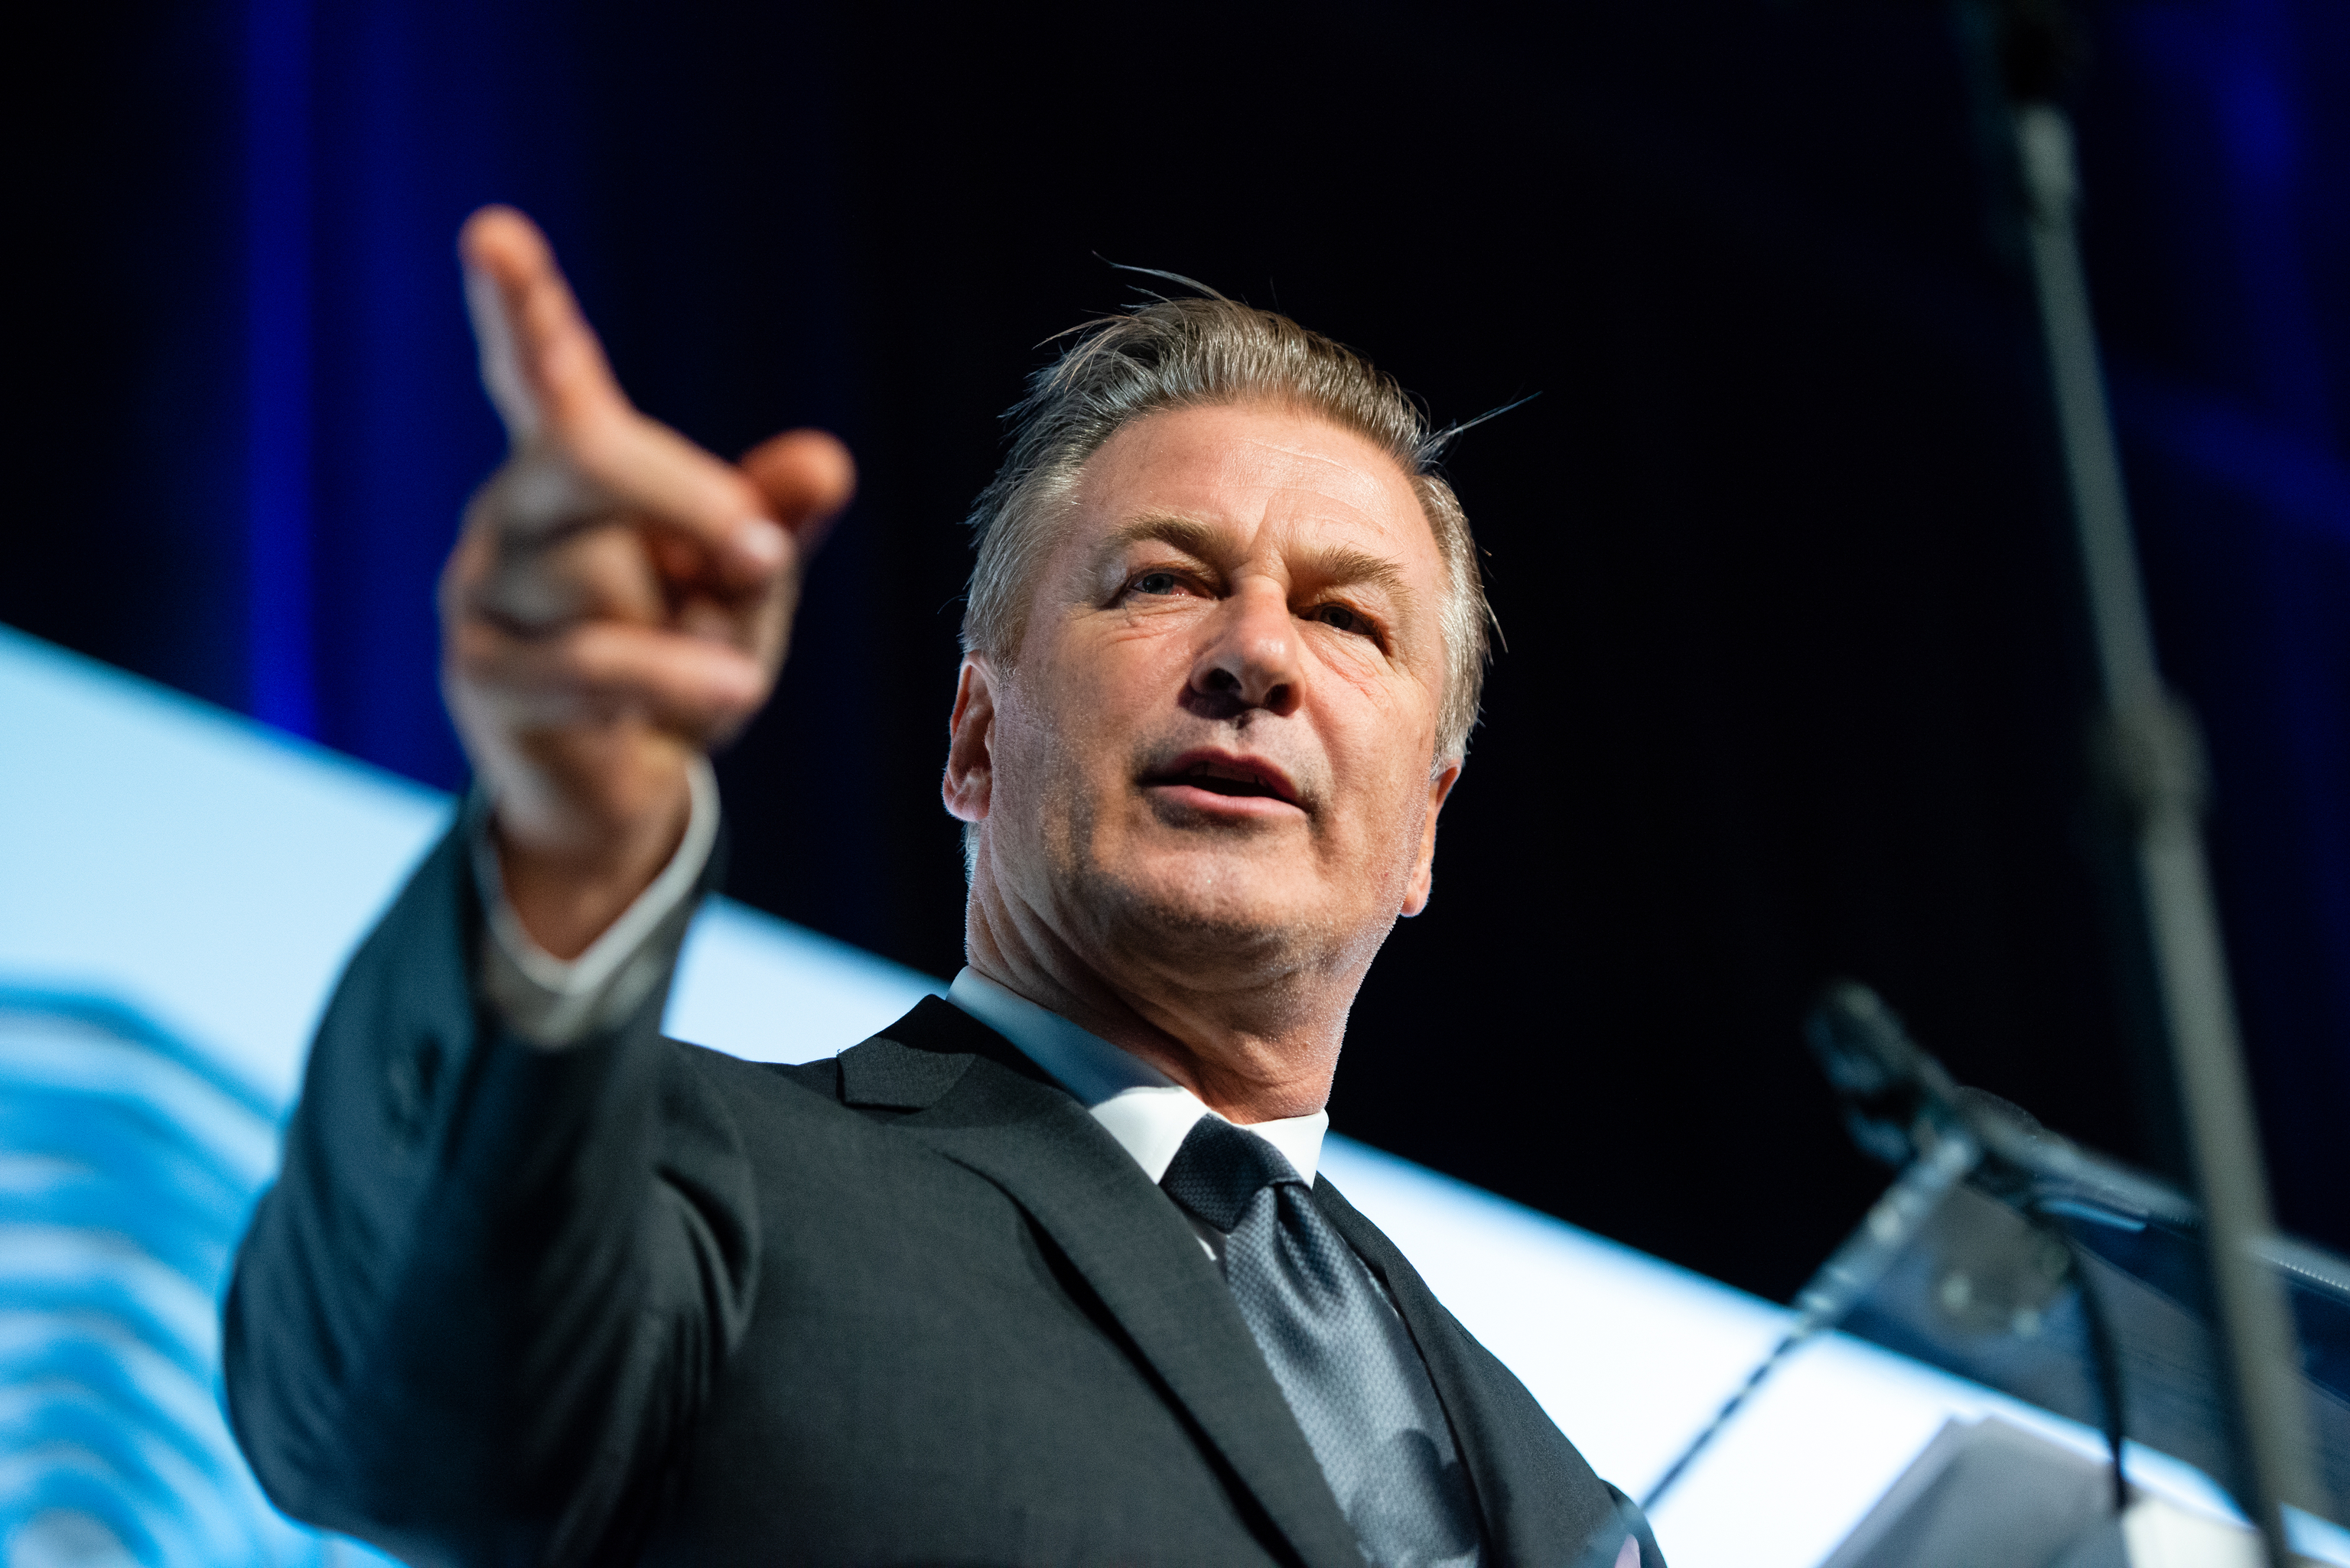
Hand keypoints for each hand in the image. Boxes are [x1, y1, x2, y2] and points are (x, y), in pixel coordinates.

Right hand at [441, 207, 853, 957]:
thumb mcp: (742, 584)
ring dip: (688, 626)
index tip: (492, 234)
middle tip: (759, 546)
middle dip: (678, 493)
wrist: (623, 787)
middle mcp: (515, 510)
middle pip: (579, 453)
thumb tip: (826, 465)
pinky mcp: (483, 673)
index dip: (520, 303)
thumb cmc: (683, 656)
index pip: (542, 369)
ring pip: (594, 577)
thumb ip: (772, 520)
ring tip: (725, 675)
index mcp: (574, 464)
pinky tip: (727, 693)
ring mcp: (486, 591)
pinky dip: (671, 678)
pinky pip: (588, 665)